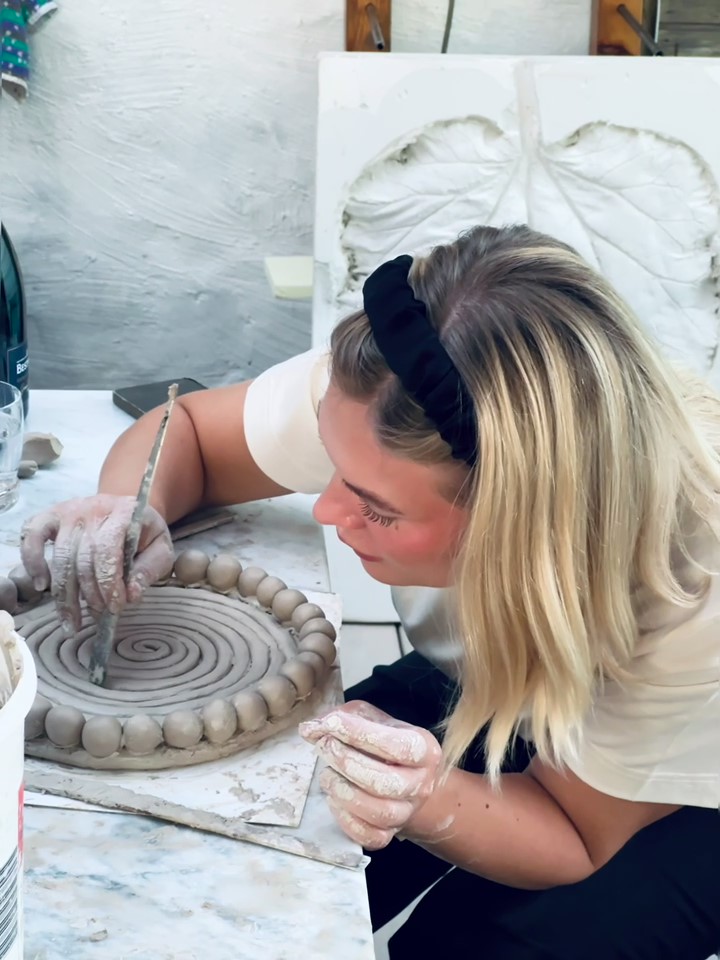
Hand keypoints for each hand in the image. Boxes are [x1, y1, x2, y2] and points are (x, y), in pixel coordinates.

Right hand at [20, 495, 173, 630]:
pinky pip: (32, 536)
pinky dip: (32, 562)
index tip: (115, 607)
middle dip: (91, 594)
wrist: (129, 509)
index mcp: (124, 511)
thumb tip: (131, 594)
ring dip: (65, 594)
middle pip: (82, 558)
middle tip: (101, 615)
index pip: (107, 550)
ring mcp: (69, 510)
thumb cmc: (144, 533)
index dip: (108, 583)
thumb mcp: (161, 549)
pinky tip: (42, 586)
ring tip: (72, 621)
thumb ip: (150, 569)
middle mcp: (93, 508)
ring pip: (59, 557)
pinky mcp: (51, 516)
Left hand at [299, 700, 442, 849]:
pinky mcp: (389, 834)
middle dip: (346, 763)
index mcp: (424, 750)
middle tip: (324, 747)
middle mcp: (420, 784)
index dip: (360, 734)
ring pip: (378, 812)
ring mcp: (406, 812)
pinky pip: (369, 836)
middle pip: (385, 783)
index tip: (331, 723)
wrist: (402, 777)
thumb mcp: (370, 719)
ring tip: (327, 774)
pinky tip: (334, 799)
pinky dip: (346, 819)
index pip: (397, 746)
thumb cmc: (383, 743)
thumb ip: (343, 717)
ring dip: (343, 791)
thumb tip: (311, 729)